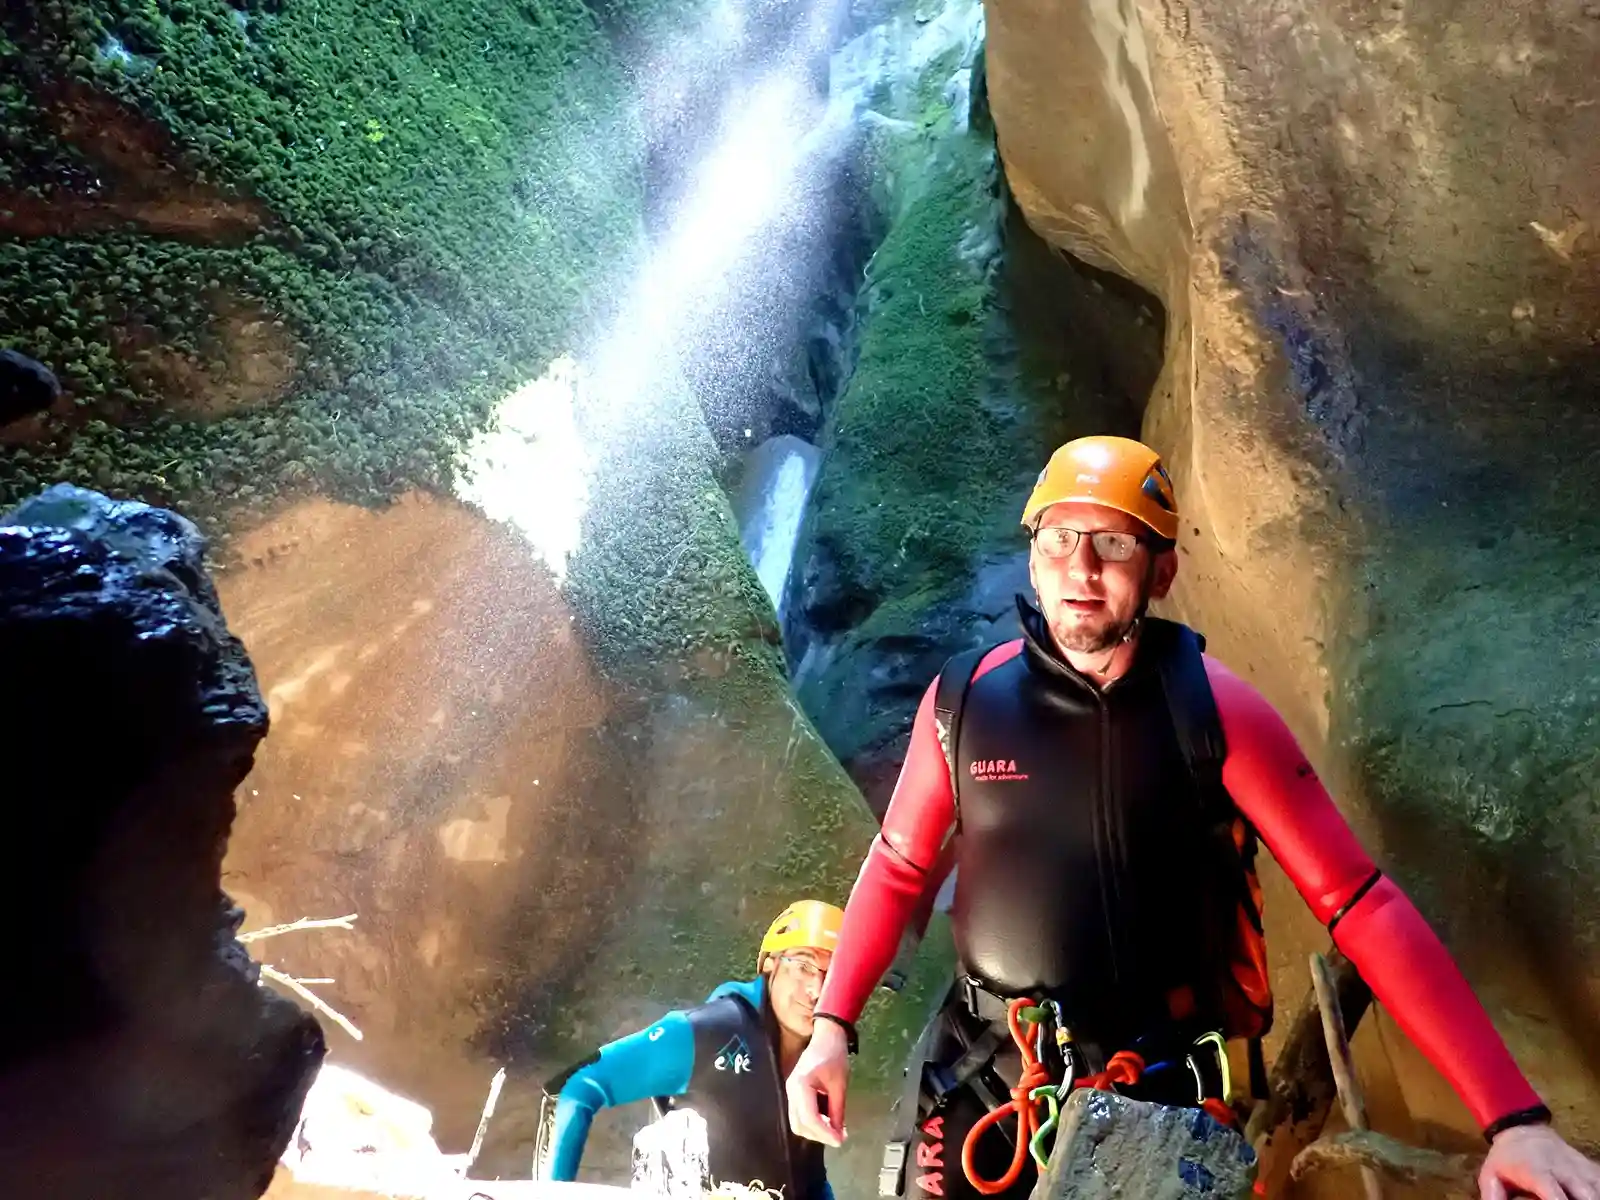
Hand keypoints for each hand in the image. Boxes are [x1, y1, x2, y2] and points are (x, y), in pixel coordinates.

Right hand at [787, 1018, 850, 1146]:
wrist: (826, 1036)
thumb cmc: (834, 1055)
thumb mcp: (839, 1084)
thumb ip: (837, 1110)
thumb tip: (839, 1134)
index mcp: (800, 1085)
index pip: (809, 1119)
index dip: (825, 1134)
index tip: (840, 1141)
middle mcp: (791, 1091)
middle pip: (799, 1125)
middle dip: (819, 1135)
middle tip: (839, 1136)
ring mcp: (790, 1091)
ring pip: (798, 1122)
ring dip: (815, 1130)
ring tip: (835, 1128)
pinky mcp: (794, 1093)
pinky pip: (800, 1114)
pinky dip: (813, 1122)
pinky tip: (828, 1119)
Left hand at [1480, 1123, 1599, 1199]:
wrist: (1524, 1130)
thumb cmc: (1506, 1159)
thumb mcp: (1491, 1175)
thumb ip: (1493, 1196)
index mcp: (1537, 1172)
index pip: (1555, 1196)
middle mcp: (1564, 1170)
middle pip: (1587, 1194)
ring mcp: (1580, 1168)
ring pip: (1598, 1188)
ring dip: (1594, 1197)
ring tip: (1585, 1199)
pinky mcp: (1591, 1168)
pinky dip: (1599, 1191)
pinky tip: (1593, 1196)